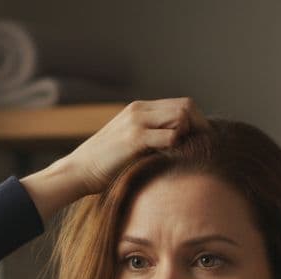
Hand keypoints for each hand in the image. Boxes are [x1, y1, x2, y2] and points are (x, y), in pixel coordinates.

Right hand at [21, 98, 207, 220]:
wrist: (78, 171)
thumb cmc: (104, 165)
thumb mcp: (130, 144)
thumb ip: (151, 138)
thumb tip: (179, 146)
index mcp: (139, 109)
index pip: (181, 104)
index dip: (197, 121)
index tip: (201, 141)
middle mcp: (139, 110)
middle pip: (186, 106)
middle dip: (200, 126)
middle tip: (202, 148)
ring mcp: (136, 122)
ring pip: (181, 116)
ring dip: (188, 135)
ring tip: (185, 154)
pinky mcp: (134, 138)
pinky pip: (170, 136)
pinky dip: (178, 146)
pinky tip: (172, 159)